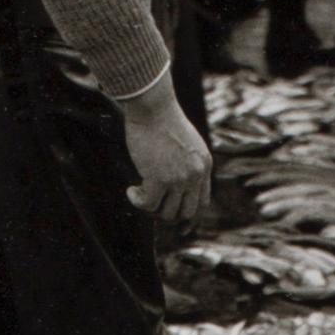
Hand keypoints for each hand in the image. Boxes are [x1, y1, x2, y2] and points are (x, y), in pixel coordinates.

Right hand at [119, 73, 211, 229]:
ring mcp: (178, 179)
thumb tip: (177, 186)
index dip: (191, 217)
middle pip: (185, 212)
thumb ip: (189, 163)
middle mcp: (194, 175)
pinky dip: (137, 201)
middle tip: (152, 203)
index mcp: (204, 166)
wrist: (153, 107)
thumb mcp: (187, 142)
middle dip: (168, 213)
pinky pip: (147, 204)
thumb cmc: (163, 120)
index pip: (202, 203)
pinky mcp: (159, 179)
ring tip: (140, 192)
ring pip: (166, 212)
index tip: (181, 227)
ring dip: (151, 207)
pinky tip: (130, 191)